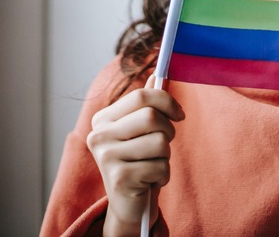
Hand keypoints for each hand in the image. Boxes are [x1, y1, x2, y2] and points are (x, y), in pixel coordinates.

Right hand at [87, 75, 184, 233]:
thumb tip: (159, 76)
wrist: (128, 203)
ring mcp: (106, 157)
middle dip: (168, 131)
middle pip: (151, 116)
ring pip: (159, 142)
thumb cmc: (138, 161)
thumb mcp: (141, 131)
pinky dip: (163, 174)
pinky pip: (160, 166)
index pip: (141, 96)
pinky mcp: (119, 178)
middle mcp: (99, 135)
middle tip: (164, 144)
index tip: (179, 114)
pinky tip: (150, 180)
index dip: (167, 101)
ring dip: (165, 155)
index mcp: (103, 119)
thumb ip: (146, 104)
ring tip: (152, 164)